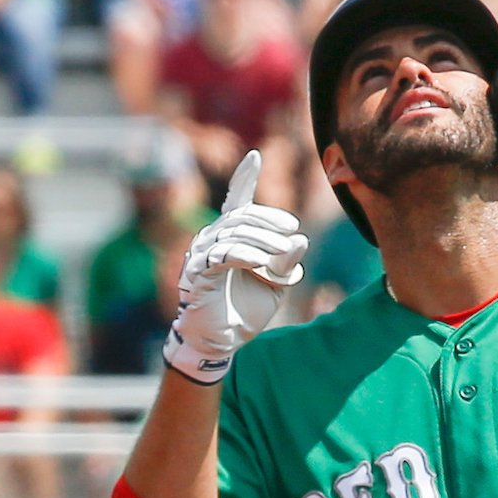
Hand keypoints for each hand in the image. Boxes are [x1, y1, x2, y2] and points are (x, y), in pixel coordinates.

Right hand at [162, 149, 306, 384]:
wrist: (222, 342)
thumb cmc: (245, 310)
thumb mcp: (275, 285)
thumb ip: (286, 263)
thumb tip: (301, 240)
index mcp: (230, 237)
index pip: (236, 201)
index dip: (245, 178)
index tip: (255, 155)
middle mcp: (211, 239)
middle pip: (242, 217)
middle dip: (269, 221)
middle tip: (293, 232)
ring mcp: (201, 255)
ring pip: (233, 234)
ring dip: (262, 240)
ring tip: (283, 253)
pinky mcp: (197, 274)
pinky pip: (221, 256)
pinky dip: (243, 255)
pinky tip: (261, 261)